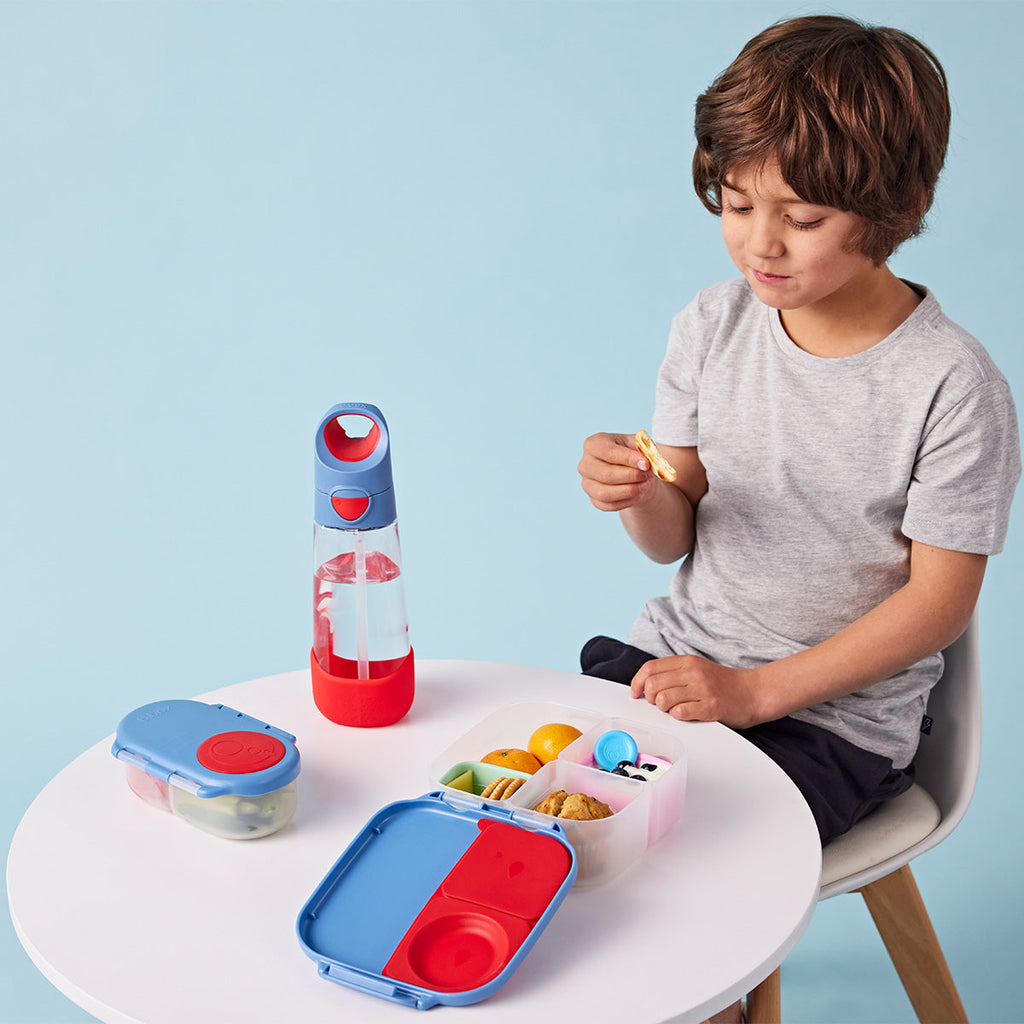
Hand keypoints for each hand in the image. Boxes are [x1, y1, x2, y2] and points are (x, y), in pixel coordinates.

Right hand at [578, 432, 656, 511]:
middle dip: (630, 476)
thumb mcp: (641, 446)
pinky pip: (609, 505)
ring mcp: (587, 483)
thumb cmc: (635, 455)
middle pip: (606, 474)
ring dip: (629, 490)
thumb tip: (648, 461)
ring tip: (644, 485)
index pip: (608, 452)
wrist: (634, 473)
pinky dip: (627, 501)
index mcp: (594, 444)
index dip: (628, 459)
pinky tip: (638, 493)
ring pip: (605, 493)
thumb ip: (646, 450)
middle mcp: (585, 464)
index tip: (646, 464)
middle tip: (647, 475)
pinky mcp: (594, 500)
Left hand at [630, 655, 760, 727]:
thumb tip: (646, 684)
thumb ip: (674, 673)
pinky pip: (680, 713)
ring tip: (675, 709)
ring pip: (664, 699)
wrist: (755, 692)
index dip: (637, 682)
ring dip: (664, 709)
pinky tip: (687, 714)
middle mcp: (693, 672)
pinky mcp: (711, 706)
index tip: (636, 693)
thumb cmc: (724, 684)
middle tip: (660, 704)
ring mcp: (702, 689)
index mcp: (687, 661)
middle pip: (653, 685)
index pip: (650, 668)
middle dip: (651, 698)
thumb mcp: (697, 669)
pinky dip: (678, 716)